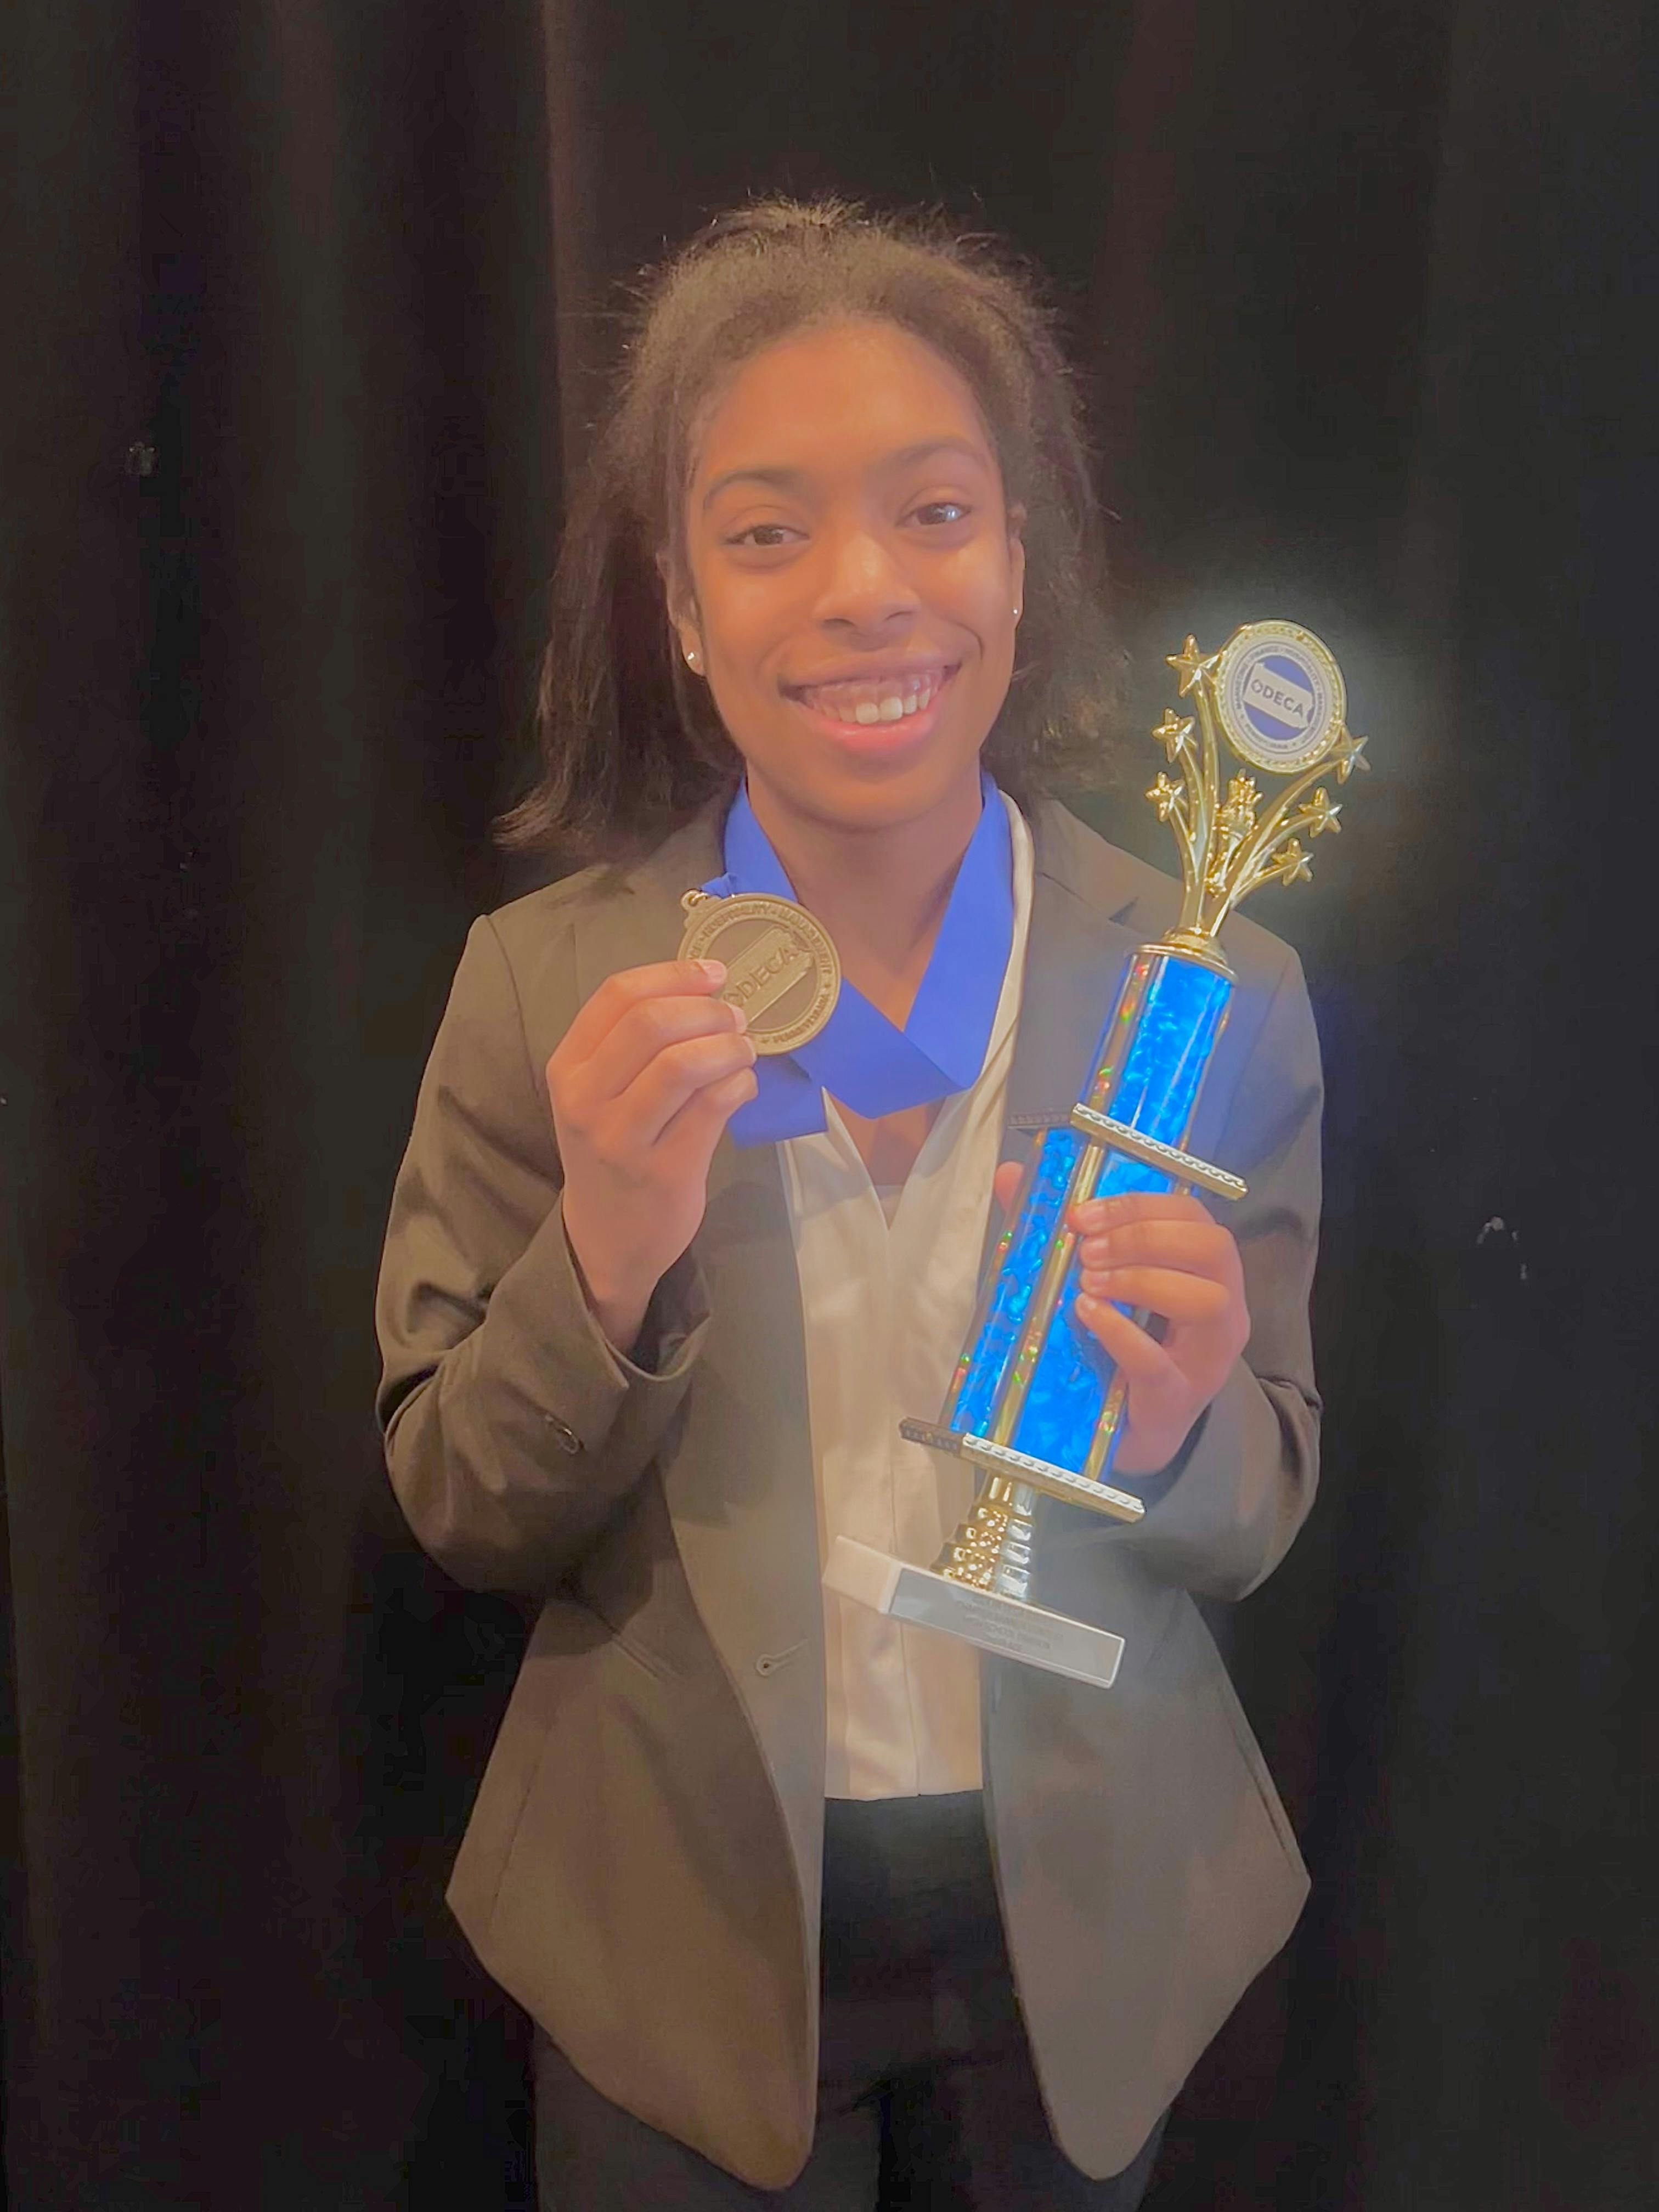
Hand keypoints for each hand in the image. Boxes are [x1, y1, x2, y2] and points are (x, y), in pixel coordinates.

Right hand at [547, 959, 757, 1353]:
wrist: (606, 1239)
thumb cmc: (610, 1151)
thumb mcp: (597, 1093)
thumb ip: (630, 1043)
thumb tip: (702, 987)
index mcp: (568, 1068)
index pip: (616, 995)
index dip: (674, 974)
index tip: (714, 973)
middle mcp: (586, 1100)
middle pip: (651, 1023)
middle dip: (707, 1010)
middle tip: (736, 1018)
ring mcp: (622, 1138)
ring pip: (683, 1064)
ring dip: (728, 1046)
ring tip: (743, 1050)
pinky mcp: (665, 1171)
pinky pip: (713, 1107)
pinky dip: (740, 1085)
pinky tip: (743, 1087)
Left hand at [991, 1168, 1249, 1477]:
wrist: (1124, 1435)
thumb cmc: (1114, 1348)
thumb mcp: (1091, 1283)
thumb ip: (1058, 1231)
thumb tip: (1011, 1176)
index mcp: (1204, 1271)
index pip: (1193, 1216)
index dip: (1139, 1205)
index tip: (1082, 1215)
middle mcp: (1222, 1309)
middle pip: (1212, 1248)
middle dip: (1144, 1238)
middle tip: (1086, 1251)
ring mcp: (1207, 1358)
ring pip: (1207, 1300)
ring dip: (1142, 1279)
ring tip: (1088, 1283)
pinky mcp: (1177, 1400)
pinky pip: (1159, 1363)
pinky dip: (1122, 1333)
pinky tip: (1087, 1315)